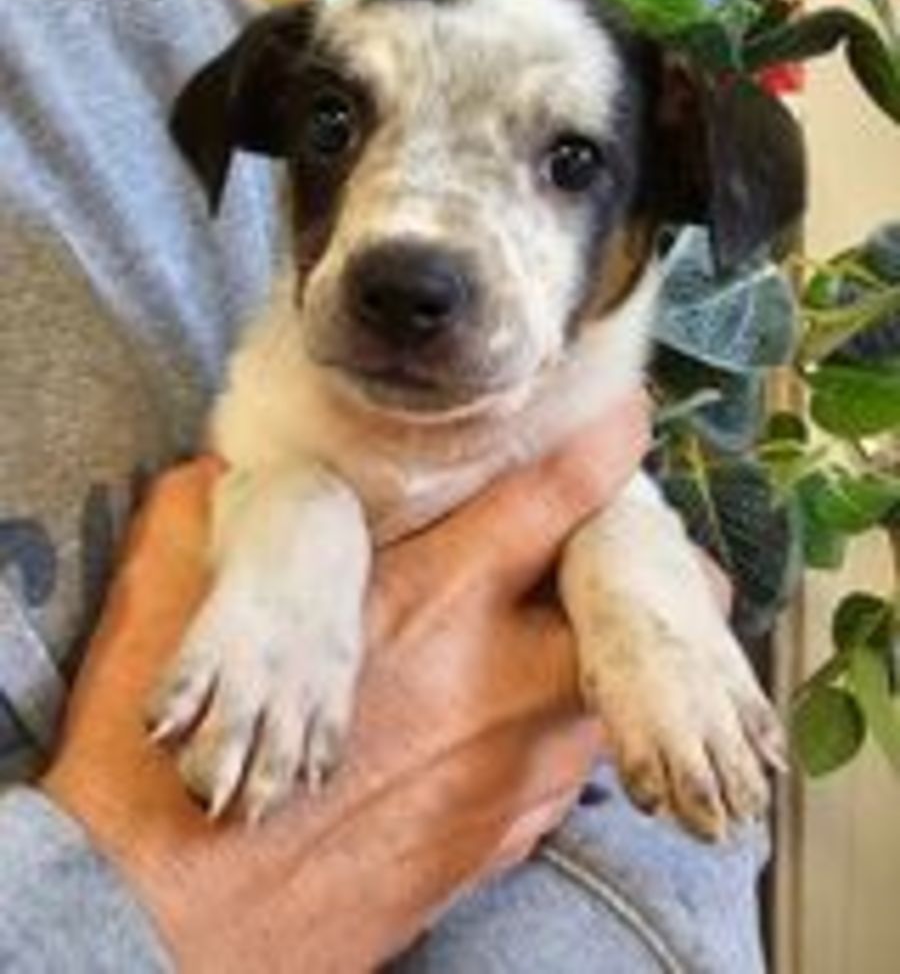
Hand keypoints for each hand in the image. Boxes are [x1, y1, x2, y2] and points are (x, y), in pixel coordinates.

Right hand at [43, 393, 649, 971]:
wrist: (170, 923)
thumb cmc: (174, 761)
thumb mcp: (174, 599)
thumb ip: (211, 512)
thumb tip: (221, 473)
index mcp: (432, 599)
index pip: (557, 494)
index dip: (608, 440)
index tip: (624, 418)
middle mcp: (499, 681)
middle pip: (639, 604)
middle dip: (652, 563)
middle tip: (615, 543)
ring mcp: (513, 771)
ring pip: (615, 692)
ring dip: (601, 650)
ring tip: (554, 629)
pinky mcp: (503, 839)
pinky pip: (567, 769)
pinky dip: (554, 728)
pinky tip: (499, 721)